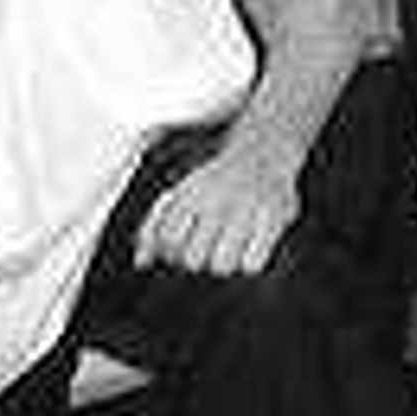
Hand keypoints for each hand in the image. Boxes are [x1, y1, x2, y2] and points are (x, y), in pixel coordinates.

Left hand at [137, 130, 300, 276]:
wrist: (265, 150)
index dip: (171, 251)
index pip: (168, 241)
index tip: (182, 245)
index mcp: (193, 194)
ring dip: (222, 263)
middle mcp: (219, 202)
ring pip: (222, 265)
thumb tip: (141, 262)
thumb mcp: (181, 193)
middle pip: (193, 259)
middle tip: (206, 248)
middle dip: (196, 259)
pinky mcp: (275, 220)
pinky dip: (249, 263)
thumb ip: (154, 226)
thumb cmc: (219, 178)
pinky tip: (248, 250)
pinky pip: (253, 264)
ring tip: (227, 250)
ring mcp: (248, 211)